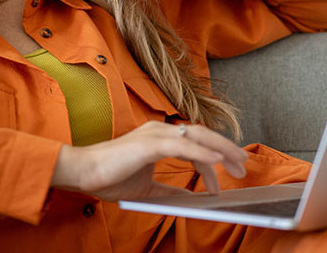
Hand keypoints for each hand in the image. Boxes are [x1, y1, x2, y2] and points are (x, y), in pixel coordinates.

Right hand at [50, 121, 247, 201]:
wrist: (83, 172)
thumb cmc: (110, 176)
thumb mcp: (148, 187)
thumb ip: (170, 189)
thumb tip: (190, 196)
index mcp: (160, 137)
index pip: (197, 142)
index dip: (216, 157)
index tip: (229, 173)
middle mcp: (161, 130)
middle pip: (203, 136)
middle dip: (227, 149)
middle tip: (244, 165)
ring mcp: (155, 135)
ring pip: (197, 137)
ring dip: (221, 150)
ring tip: (237, 163)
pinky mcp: (149, 144)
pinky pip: (182, 147)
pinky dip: (202, 154)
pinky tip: (216, 162)